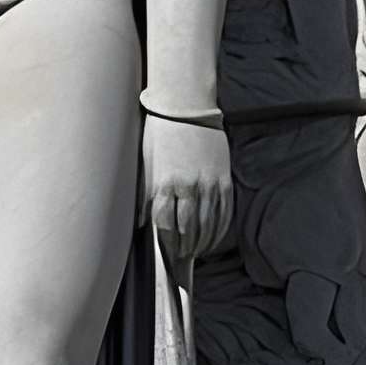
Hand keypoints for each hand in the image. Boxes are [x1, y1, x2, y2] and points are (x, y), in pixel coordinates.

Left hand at [141, 115, 232, 263]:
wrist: (186, 106)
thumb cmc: (160, 133)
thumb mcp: (146, 164)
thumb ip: (143, 196)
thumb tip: (141, 224)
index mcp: (165, 183)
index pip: (166, 225)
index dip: (166, 244)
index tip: (166, 255)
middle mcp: (189, 187)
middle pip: (188, 230)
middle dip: (184, 248)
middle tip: (181, 258)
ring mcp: (209, 184)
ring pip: (208, 225)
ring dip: (202, 243)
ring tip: (196, 251)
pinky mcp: (224, 179)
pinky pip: (224, 212)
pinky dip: (219, 229)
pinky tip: (213, 237)